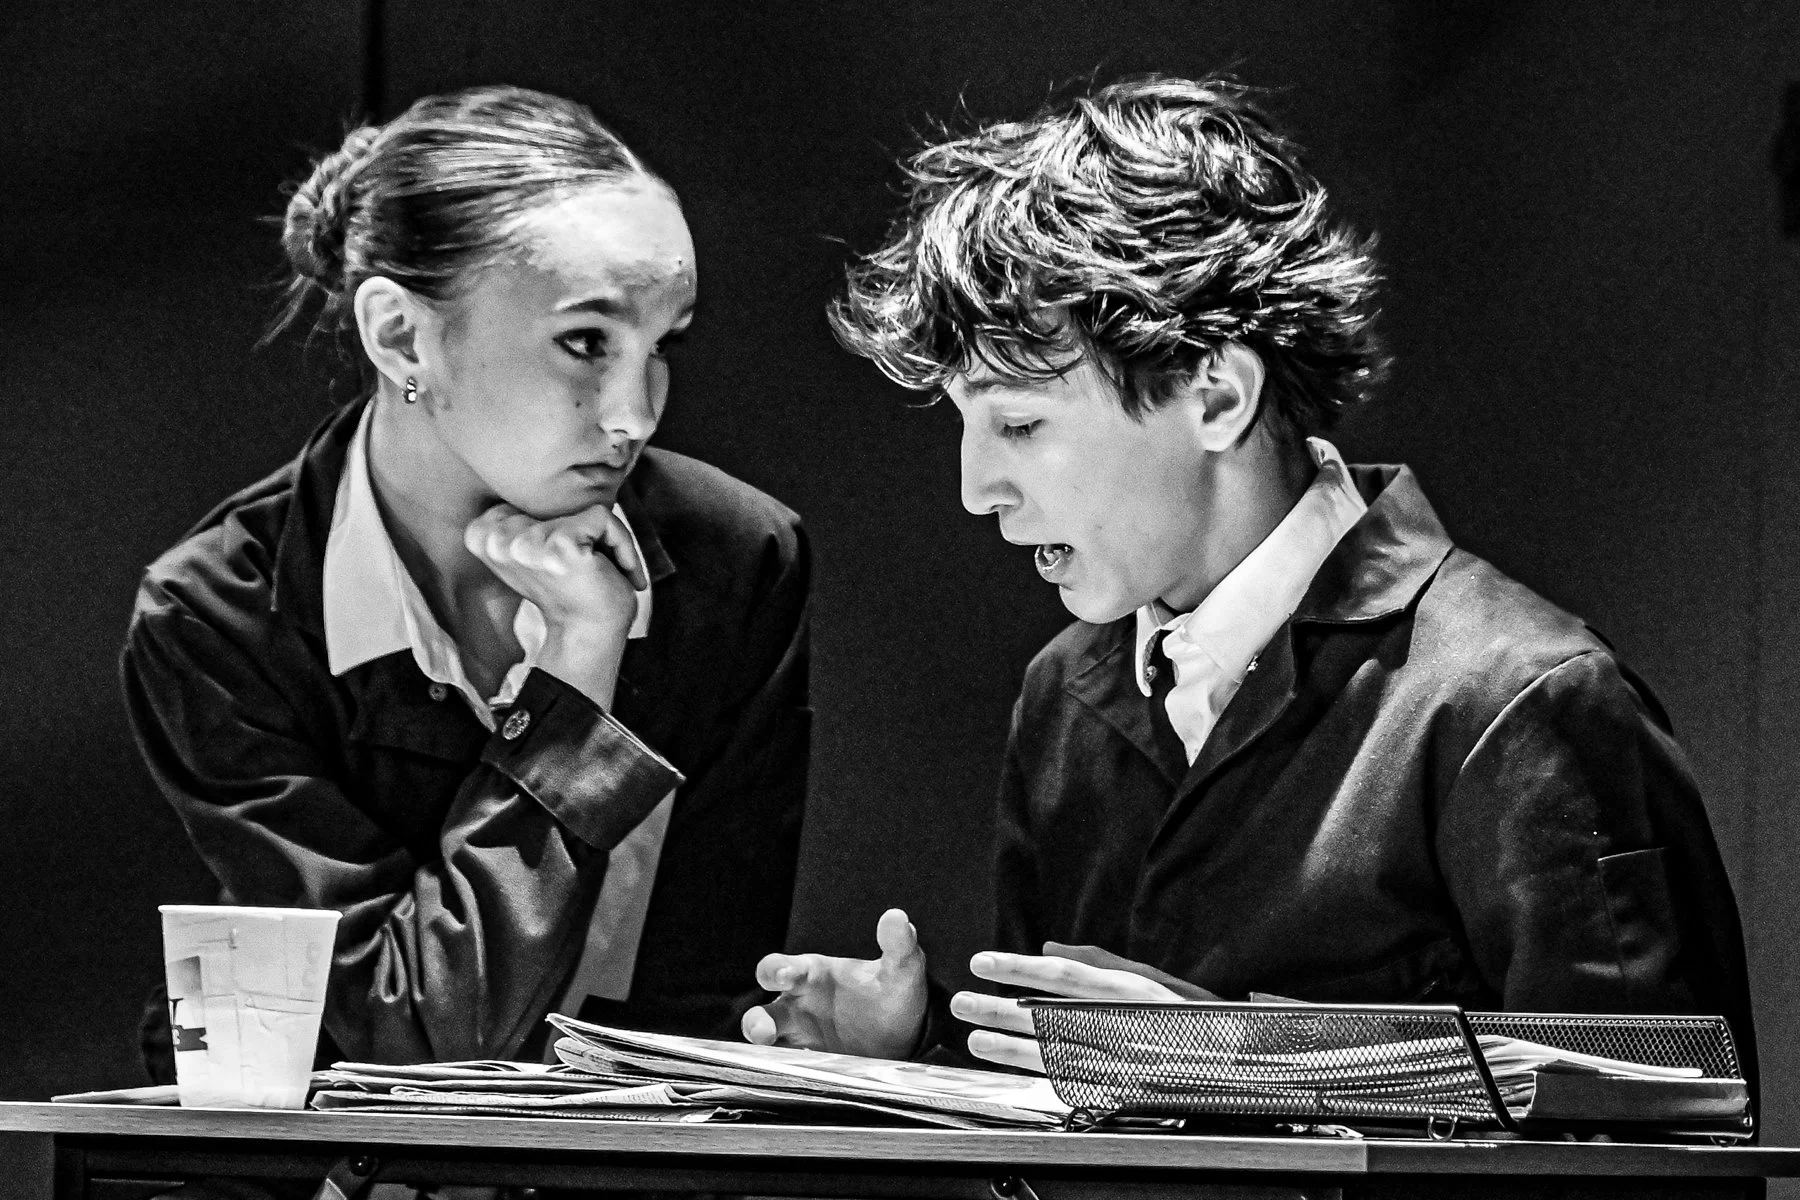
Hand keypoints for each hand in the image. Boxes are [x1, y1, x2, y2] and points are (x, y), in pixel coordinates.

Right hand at [464, 501, 646, 708]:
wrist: (587, 636)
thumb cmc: (568, 590)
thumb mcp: (532, 550)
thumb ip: (526, 517)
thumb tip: (549, 472)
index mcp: (480, 535)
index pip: (528, 496)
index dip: (555, 524)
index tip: (565, 557)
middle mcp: (497, 539)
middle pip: (555, 501)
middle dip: (581, 530)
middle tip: (586, 568)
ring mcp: (527, 543)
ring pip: (583, 509)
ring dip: (606, 539)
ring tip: (602, 571)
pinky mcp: (560, 547)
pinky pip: (603, 518)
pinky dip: (622, 543)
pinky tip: (621, 573)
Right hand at [741, 908, 928, 1059]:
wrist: (908, 1036)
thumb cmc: (894, 994)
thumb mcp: (901, 970)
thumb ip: (898, 944)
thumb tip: (896, 917)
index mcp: (813, 975)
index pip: (781, 968)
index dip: (777, 970)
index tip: (786, 975)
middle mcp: (799, 1004)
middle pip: (763, 1010)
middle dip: (757, 1020)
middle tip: (764, 1029)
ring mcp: (802, 1036)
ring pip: (768, 1042)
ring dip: (763, 1049)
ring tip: (769, 1054)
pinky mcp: (810, 1063)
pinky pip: (785, 1067)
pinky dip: (780, 1070)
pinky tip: (789, 1075)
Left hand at [953, 943, 1209, 1072]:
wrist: (1239, 1065)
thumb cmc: (1194, 1017)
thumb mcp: (1152, 979)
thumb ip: (1099, 964)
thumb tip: (1050, 951)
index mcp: (1130, 992)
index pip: (1061, 978)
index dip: (1017, 969)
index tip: (983, 964)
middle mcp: (1123, 1028)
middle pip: (1048, 1017)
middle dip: (998, 1010)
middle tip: (962, 1002)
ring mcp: (1122, 1064)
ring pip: (1053, 1054)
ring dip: (1008, 1048)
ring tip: (973, 1038)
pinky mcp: (1123, 1092)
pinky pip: (1072, 1082)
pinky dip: (1039, 1074)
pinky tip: (1011, 1067)